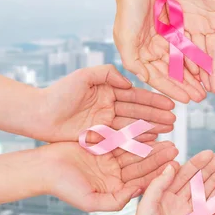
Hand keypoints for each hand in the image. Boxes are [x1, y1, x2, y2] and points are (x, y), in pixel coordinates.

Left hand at [38, 65, 176, 141]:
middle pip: (138, 112)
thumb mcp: (84, 76)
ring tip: (168, 131)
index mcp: (108, 91)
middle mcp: (110, 107)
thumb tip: (129, 83)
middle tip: (174, 121)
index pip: (135, 95)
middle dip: (157, 116)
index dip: (153, 100)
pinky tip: (151, 140)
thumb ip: (107, 73)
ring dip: (151, 128)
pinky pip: (122, 138)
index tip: (170, 104)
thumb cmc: (59, 92)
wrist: (39, 114)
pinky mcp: (99, 137)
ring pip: (133, 125)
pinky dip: (137, 139)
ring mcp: (106, 123)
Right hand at [41, 140, 178, 211]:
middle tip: (175, 148)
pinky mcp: (101, 144)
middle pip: (141, 164)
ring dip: (149, 144)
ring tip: (167, 136)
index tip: (173, 166)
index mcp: (114, 189)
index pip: (141, 181)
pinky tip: (148, 127)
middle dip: (158, 157)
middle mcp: (114, 175)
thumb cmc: (62, 187)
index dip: (158, 174)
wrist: (42, 168)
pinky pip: (122, 137)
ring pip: (133, 150)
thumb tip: (138, 193)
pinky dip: (134, 133)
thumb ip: (115, 201)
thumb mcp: (91, 201)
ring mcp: (108, 159)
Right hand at [114, 0, 206, 102]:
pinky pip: (187, 47)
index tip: (187, 100)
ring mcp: (164, 41)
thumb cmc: (127, 10)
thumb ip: (133, 62)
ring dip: (194, 75)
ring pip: (182, 62)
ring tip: (207, 86)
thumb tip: (144, 80)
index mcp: (140, 56)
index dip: (173, 90)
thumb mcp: (125, 38)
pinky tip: (207, 66)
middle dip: (187, 86)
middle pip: (172, 73)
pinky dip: (196, 57)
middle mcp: (152, 51)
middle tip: (202, 97)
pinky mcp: (174, 30)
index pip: (158, 78)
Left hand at [127, 150, 214, 214]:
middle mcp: (176, 202)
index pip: (183, 174)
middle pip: (196, 180)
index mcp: (164, 194)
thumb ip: (158, 186)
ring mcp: (187, 214)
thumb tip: (172, 165)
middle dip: (210, 168)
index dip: (197, 163)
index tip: (210, 153)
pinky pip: (209, 210)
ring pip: (205, 193)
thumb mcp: (146, 207)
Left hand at [159, 0, 214, 92]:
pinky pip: (179, 45)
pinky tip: (184, 74)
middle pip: (211, 54)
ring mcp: (191, 27)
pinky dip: (181, 59)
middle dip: (213, 73)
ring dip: (198, 71)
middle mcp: (208, 27)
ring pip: (195, 53)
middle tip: (213, 92)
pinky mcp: (176, 24)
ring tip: (199, 88)